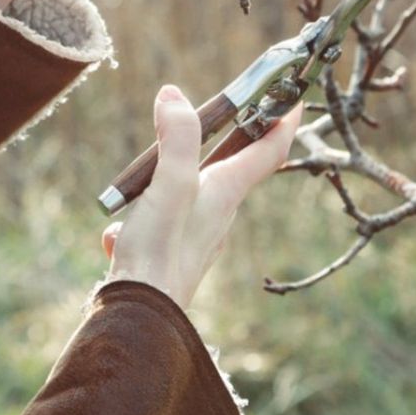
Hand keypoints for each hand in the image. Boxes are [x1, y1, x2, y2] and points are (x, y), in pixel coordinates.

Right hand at [101, 85, 302, 309]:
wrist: (140, 318)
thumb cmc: (159, 252)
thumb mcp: (169, 184)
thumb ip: (176, 139)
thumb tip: (173, 96)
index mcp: (226, 192)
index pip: (269, 150)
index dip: (284, 120)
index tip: (297, 96)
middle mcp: (219, 214)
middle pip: (233, 168)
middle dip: (229, 139)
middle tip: (220, 113)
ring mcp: (197, 236)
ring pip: (190, 194)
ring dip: (169, 180)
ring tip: (141, 184)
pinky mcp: (172, 253)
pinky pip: (159, 223)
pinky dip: (140, 219)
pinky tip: (118, 234)